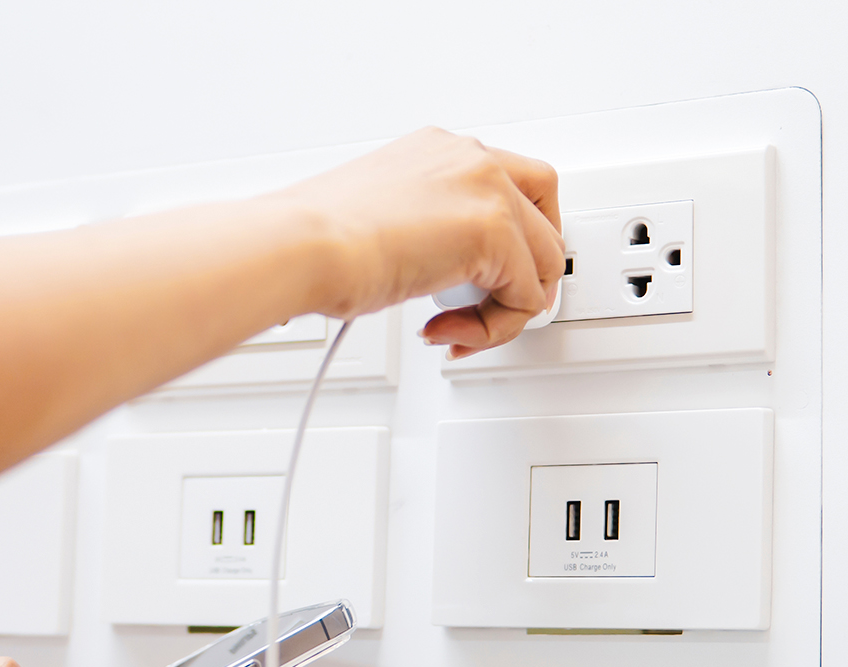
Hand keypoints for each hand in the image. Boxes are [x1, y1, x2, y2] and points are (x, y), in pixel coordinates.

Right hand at [278, 126, 563, 359]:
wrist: (302, 246)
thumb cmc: (315, 240)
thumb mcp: (380, 223)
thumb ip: (424, 233)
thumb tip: (438, 267)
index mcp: (439, 152)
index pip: (506, 188)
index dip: (503, 245)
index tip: (469, 282)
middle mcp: (469, 158)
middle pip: (545, 213)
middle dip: (527, 270)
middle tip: (491, 305)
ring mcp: (488, 189)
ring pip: (545, 260)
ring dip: (504, 311)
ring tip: (455, 330)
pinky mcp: (497, 230)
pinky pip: (527, 296)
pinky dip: (494, 329)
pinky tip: (449, 333)